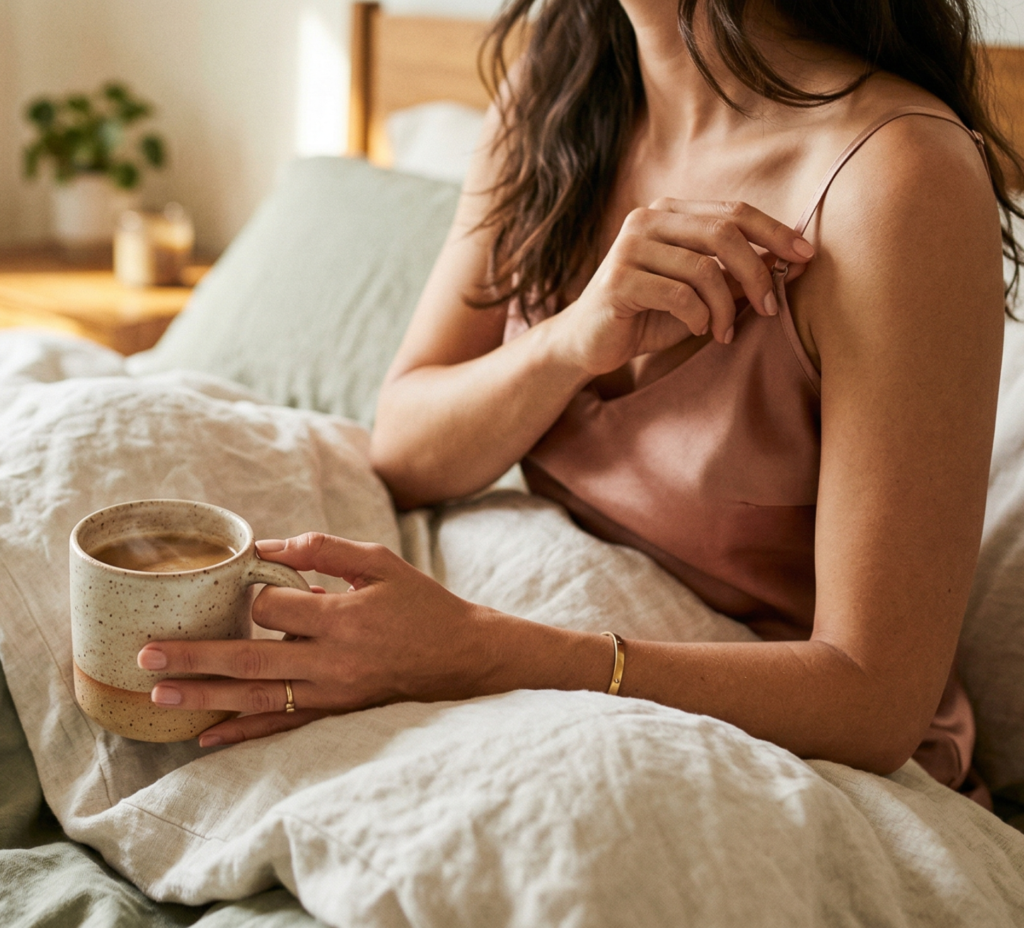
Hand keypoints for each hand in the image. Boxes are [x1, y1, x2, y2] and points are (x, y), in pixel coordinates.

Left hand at [137, 533, 495, 745]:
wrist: (461, 656)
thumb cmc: (420, 602)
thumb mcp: (379, 562)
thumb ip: (324, 549)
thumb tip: (269, 543)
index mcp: (342, 615)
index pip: (274, 606)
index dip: (253, 594)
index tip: (246, 585)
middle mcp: (332, 659)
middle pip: (250, 658)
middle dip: (195, 655)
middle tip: (146, 653)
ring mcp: (333, 692)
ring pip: (258, 698)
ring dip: (205, 695)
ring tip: (160, 693)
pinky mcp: (336, 712)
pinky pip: (283, 726)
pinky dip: (243, 733)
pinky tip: (207, 736)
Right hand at [554, 198, 813, 376]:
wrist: (590, 343)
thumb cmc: (648, 315)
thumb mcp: (702, 293)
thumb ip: (739, 274)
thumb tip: (797, 260)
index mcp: (669, 213)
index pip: (734, 211)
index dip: (775, 231)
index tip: (808, 256)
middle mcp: (647, 220)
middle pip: (724, 233)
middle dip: (757, 272)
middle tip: (770, 307)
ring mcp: (629, 248)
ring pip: (704, 267)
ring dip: (726, 306)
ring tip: (724, 332)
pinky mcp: (619, 281)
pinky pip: (679, 295)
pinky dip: (699, 317)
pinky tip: (698, 330)